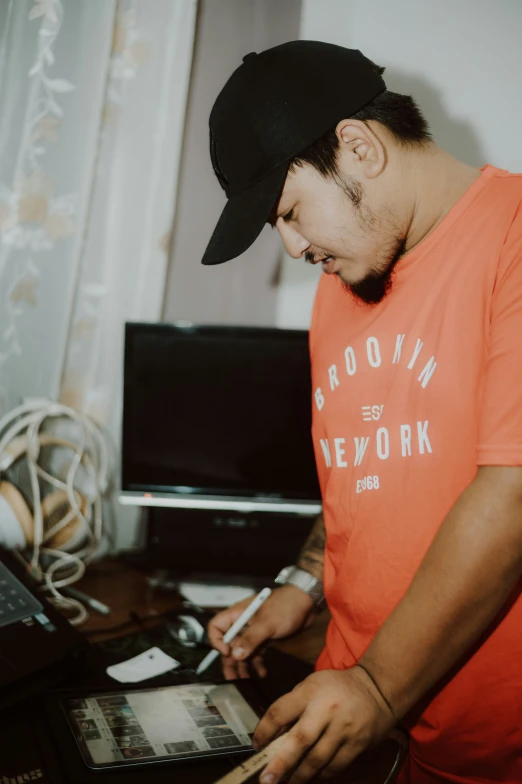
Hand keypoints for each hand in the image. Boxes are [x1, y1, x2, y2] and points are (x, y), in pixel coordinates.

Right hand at [207, 586, 316, 679]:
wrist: (306, 602)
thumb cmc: (285, 606)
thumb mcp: (267, 623)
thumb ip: (250, 639)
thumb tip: (235, 655)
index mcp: (238, 614)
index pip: (217, 626)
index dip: (217, 641)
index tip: (227, 653)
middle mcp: (243, 623)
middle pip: (229, 643)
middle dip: (229, 660)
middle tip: (231, 678)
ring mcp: (254, 630)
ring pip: (242, 650)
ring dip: (242, 665)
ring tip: (244, 682)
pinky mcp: (265, 637)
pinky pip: (256, 652)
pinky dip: (257, 663)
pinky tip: (262, 673)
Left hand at [253, 667, 395, 782]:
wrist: (377, 689)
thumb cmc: (336, 688)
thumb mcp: (311, 686)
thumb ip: (293, 707)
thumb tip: (272, 737)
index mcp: (310, 691)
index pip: (281, 711)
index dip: (264, 730)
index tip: (256, 746)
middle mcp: (326, 709)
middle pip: (300, 740)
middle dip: (280, 763)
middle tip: (266, 780)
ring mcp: (344, 728)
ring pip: (317, 759)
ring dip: (299, 776)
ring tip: (285, 783)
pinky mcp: (357, 744)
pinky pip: (334, 766)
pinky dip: (320, 775)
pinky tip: (310, 778)